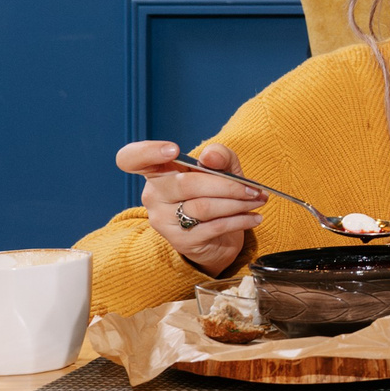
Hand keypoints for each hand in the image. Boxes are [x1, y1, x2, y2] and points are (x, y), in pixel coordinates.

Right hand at [118, 140, 262, 276]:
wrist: (217, 237)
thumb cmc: (215, 195)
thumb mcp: (222, 169)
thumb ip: (219, 156)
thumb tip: (210, 157)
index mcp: (157, 171)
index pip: (132, 158)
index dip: (148, 151)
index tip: (174, 150)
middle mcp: (153, 195)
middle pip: (187, 184)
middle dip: (228, 185)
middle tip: (253, 189)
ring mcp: (163, 220)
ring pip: (203, 207)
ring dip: (238, 204)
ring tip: (257, 201)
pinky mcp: (180, 240)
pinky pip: (213, 227)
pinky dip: (239, 221)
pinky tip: (254, 218)